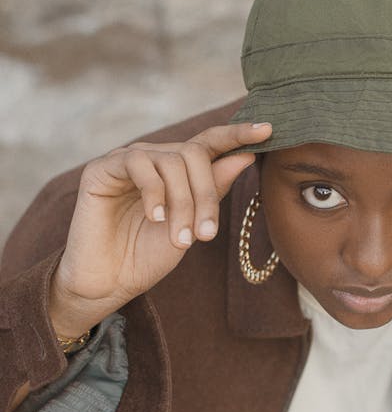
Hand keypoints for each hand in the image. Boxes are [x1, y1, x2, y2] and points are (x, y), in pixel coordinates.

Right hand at [51, 122, 272, 328]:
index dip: (237, 135)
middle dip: (207, 195)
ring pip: (171, 162)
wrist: (109, 281)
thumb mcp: (191, 224)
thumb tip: (245, 156)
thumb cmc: (148, 255)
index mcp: (178, 170)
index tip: (268, 130)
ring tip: (182, 238)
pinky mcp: (101, 169)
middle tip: (207, 235)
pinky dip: (153, 192)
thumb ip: (213, 190)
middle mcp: (154, 158)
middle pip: (194, 154)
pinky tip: (155, 218)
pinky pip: (138, 164)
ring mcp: (127, 161)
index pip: (210, 143)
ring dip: (183, 203)